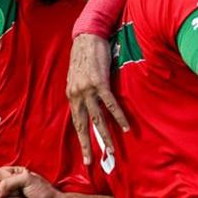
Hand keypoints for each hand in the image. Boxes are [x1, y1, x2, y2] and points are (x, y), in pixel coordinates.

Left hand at [67, 34, 129, 164]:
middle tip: (91, 161)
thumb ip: (80, 90)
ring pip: (97, 118)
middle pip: (83, 124)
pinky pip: (110, 103)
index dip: (80, 137)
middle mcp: (77, 94)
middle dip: (87, 145)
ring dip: (105, 135)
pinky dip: (119, 116)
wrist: (87, 36)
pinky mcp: (100, 82)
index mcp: (71, 94)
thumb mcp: (77, 75)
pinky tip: (125, 126)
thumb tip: (86, 102)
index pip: (76, 120)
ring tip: (111, 150)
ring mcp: (88, 89)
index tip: (85, 153)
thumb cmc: (84, 54)